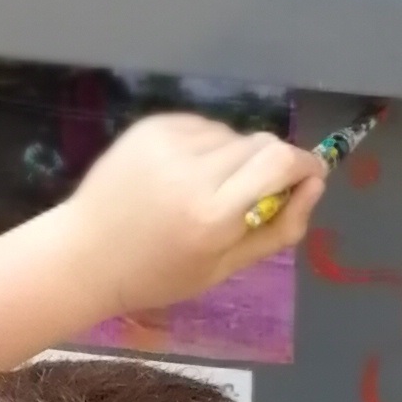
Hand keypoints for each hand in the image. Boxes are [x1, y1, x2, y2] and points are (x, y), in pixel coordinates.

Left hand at [60, 111, 325, 324]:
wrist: (85, 254)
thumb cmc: (158, 274)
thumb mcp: (225, 268)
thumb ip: (278, 229)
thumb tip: (315, 184)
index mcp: (212, 215)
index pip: (281, 164)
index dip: (305, 165)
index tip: (311, 176)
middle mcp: (192, 171)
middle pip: (262, 144)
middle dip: (272, 165)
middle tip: (253, 195)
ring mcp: (168, 143)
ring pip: (233, 135)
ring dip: (235, 159)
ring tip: (205, 190)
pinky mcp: (152, 126)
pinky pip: (204, 127)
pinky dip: (207, 148)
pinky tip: (182, 175)